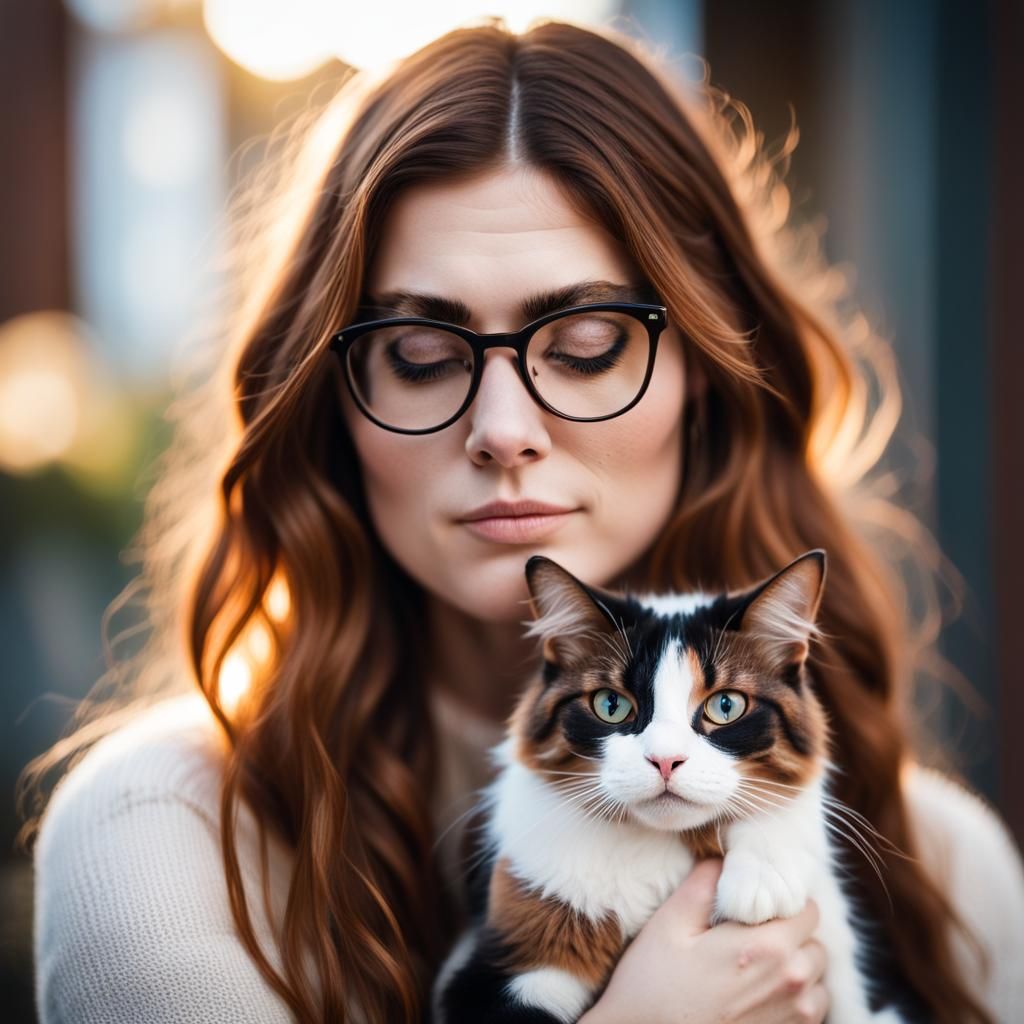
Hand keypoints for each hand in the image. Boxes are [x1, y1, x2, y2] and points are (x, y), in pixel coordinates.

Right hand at [578, 859, 827, 1023]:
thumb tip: (723, 860)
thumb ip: (703, 885)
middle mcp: (791, 983)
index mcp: (767, 947)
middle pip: (815, 944)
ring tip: (754, 968)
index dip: (784, 901)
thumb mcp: (669, 924)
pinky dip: (793, 999)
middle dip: (791, 934)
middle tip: (751, 935)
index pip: (808, 909)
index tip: (757, 904)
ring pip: (816, 980)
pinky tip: (755, 995)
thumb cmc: (652, 986)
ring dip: (795, 969)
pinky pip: (809, 1012)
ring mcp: (794, 1018)